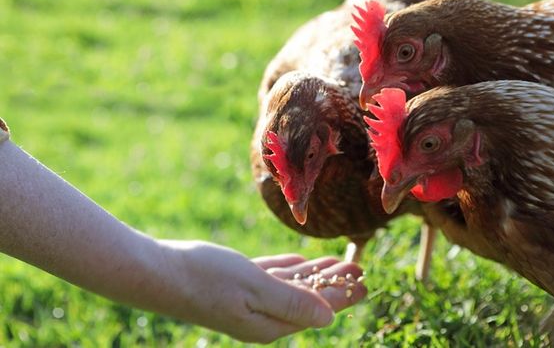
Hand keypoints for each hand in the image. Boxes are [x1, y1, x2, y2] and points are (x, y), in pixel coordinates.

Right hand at [158, 241, 365, 342]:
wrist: (157, 273)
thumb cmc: (205, 279)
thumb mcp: (254, 288)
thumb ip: (292, 302)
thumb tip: (328, 318)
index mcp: (269, 323)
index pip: (316, 309)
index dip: (343, 294)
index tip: (365, 281)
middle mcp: (261, 316)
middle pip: (308, 298)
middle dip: (334, 282)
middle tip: (359, 266)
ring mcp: (247, 300)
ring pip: (291, 285)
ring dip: (315, 273)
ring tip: (338, 261)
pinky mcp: (235, 285)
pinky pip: (271, 276)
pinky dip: (289, 268)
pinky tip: (300, 261)